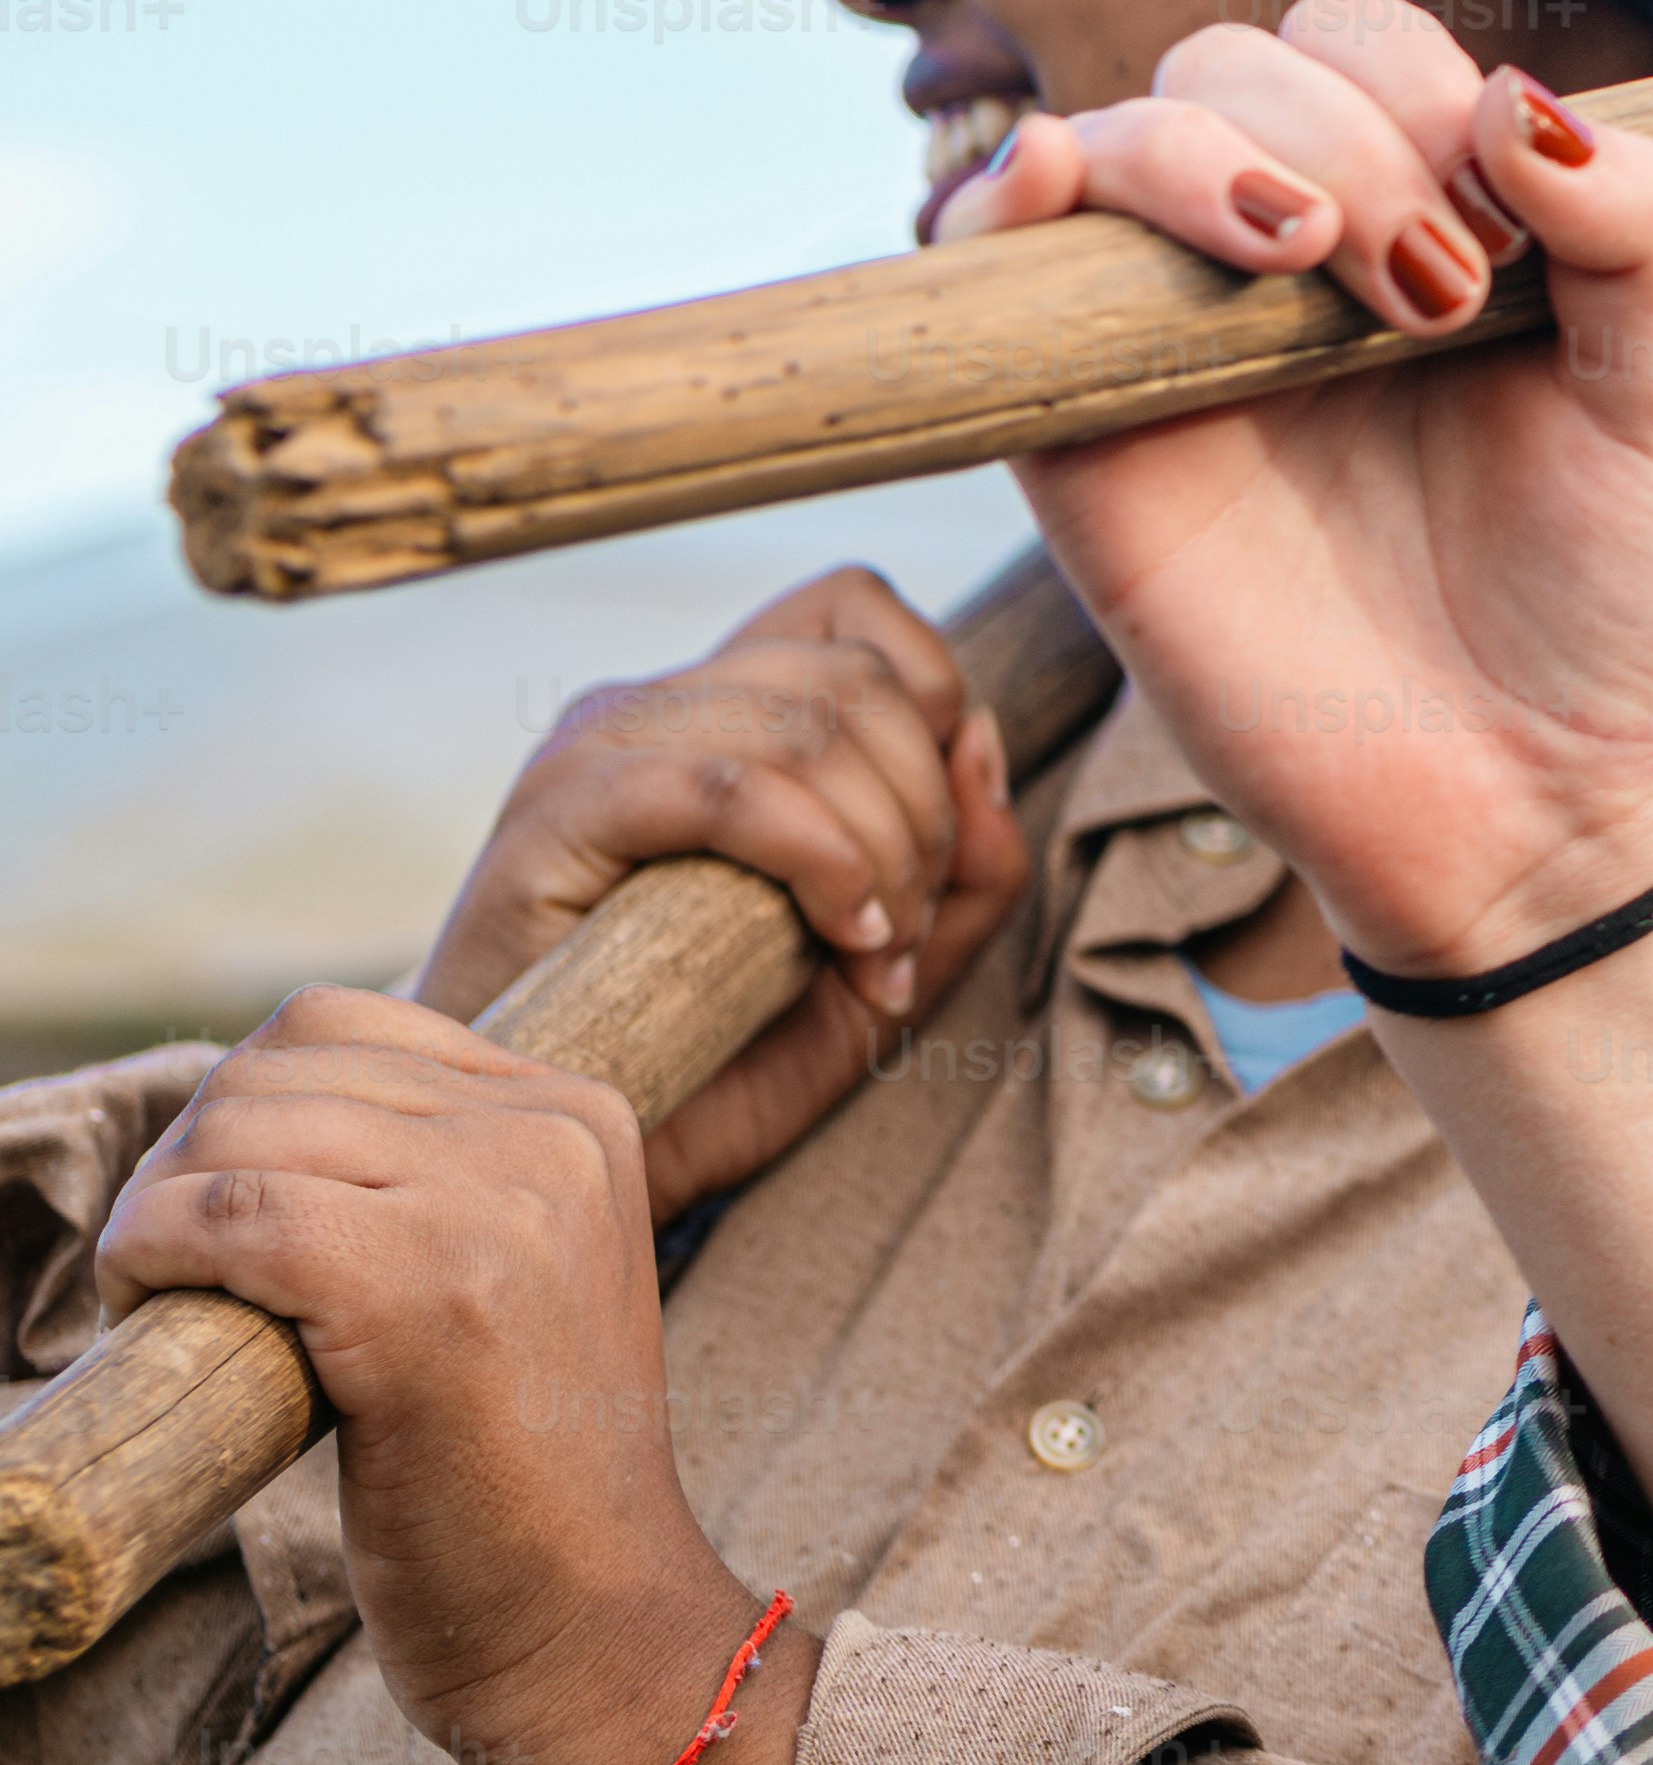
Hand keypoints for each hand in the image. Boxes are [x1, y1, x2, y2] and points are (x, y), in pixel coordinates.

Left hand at [95, 992, 814, 1764]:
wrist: (587, 1617)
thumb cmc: (519, 1470)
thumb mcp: (520, 1273)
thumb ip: (436, 1181)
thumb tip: (256, 1121)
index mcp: (581, 1114)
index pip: (343, 1024)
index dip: (242, 1109)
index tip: (218, 1216)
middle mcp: (550, 1134)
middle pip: (278, 1065)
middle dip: (183, 1158)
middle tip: (166, 1269)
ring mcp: (496, 1207)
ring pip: (240, 1131)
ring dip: (154, 1213)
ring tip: (159, 1298)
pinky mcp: (424, 1293)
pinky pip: (228, 1217)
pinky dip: (153, 1256)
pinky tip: (152, 1313)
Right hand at [419, 567, 1030, 1213]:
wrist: (570, 1156)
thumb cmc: (716, 1062)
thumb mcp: (883, 963)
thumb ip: (963, 865)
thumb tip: (984, 745)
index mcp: (717, 711)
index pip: (850, 609)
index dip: (935, 694)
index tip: (947, 827)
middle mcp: (652, 707)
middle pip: (855, 679)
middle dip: (927, 812)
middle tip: (905, 936)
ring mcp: (596, 752)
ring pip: (807, 728)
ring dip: (884, 850)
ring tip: (870, 957)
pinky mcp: (556, 816)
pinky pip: (729, 788)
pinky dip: (822, 861)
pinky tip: (842, 939)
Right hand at [946, 0, 1652, 977]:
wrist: (1522, 793)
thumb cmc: (1597, 591)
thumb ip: (1637, 226)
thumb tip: (1518, 94)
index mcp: (1417, 218)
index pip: (1361, 46)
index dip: (1417, 89)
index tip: (1501, 238)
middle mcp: (1280, 262)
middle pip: (1231, 66)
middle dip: (1337, 134)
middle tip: (1430, 293)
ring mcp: (1169, 343)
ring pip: (1113, 137)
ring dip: (1203, 151)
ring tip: (1305, 257)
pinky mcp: (1079, 444)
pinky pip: (985, 276)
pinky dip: (1000, 199)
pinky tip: (1060, 186)